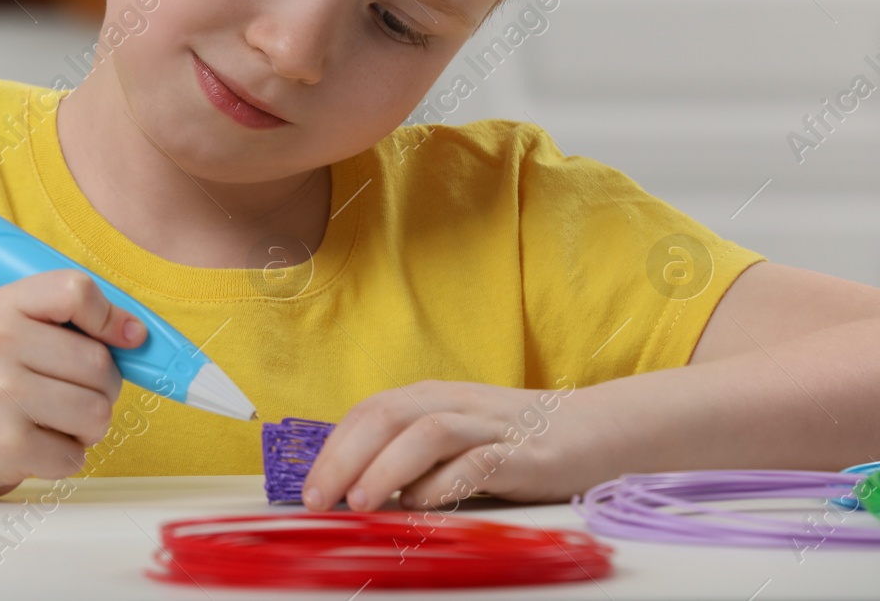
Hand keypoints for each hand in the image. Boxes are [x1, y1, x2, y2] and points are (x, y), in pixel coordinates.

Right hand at [0, 269, 145, 500]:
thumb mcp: (20, 328)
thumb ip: (77, 321)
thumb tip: (138, 335)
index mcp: (5, 304)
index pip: (75, 290)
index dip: (110, 317)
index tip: (123, 338)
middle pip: (99, 363)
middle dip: (103, 387)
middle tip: (71, 392)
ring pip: (96, 412)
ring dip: (87, 426)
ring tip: (55, 421)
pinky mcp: (5, 444)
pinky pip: (74, 455)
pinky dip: (65, 457)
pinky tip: (36, 445)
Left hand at [300, 379, 604, 511]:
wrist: (594, 430)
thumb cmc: (513, 441)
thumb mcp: (453, 440)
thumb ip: (409, 458)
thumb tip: (355, 491)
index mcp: (429, 398)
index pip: (367, 413)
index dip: (332, 449)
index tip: (308, 488)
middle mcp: (453, 403)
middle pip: (385, 417)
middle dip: (344, 458)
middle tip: (319, 499)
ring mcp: (488, 425)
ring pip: (425, 433)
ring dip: (386, 467)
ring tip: (360, 502)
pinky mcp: (522, 453)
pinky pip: (477, 462)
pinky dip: (444, 483)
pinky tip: (422, 505)